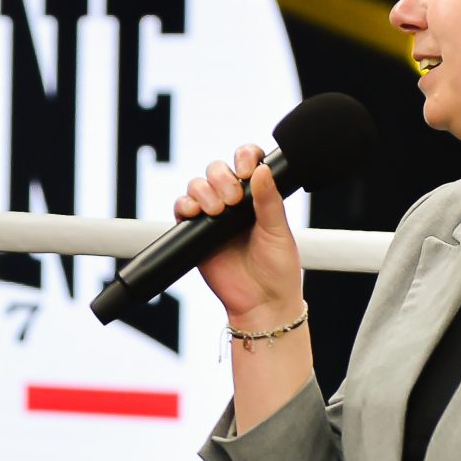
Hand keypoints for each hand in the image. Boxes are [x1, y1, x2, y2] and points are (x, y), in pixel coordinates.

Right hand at [176, 145, 302, 323]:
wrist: (261, 303)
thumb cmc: (278, 270)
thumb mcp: (278, 230)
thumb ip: (269, 200)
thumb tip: (262, 170)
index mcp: (258, 197)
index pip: (248, 162)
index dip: (244, 158)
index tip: (247, 172)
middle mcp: (234, 203)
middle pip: (217, 170)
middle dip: (222, 178)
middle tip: (233, 200)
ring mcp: (213, 217)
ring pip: (198, 186)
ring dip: (204, 191)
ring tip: (217, 211)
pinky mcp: (195, 234)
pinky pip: (182, 209)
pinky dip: (185, 205)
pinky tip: (196, 213)